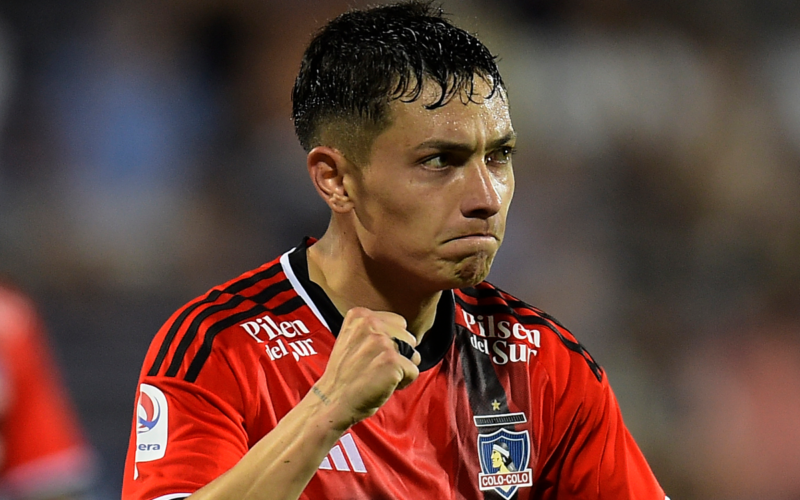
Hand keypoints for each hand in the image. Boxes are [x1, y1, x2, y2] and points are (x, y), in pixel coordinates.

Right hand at [311, 307, 420, 430]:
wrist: (333, 400)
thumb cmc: (346, 374)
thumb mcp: (353, 338)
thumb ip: (375, 329)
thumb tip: (405, 335)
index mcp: (361, 315)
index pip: (399, 323)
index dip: (392, 342)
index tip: (374, 355)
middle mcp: (371, 324)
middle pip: (408, 337)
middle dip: (399, 354)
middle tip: (376, 367)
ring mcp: (382, 342)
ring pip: (413, 354)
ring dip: (402, 367)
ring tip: (380, 375)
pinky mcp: (392, 361)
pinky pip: (414, 371)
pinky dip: (403, 382)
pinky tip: (383, 385)